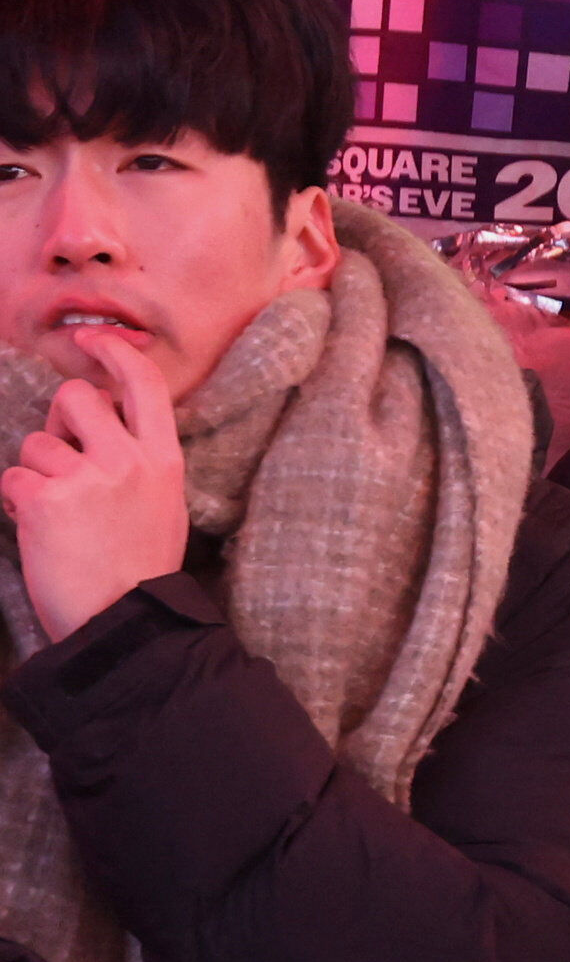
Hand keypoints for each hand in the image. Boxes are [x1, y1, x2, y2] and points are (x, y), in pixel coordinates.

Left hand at [2, 336, 188, 641]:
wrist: (124, 620)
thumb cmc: (140, 567)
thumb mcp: (161, 504)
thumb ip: (138, 459)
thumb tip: (97, 424)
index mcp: (162, 460)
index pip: (143, 384)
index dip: (114, 354)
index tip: (93, 341)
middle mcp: (127, 460)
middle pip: (77, 398)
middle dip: (58, 421)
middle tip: (63, 456)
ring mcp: (86, 478)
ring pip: (36, 442)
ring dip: (35, 471)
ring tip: (56, 511)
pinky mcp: (45, 499)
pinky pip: (14, 477)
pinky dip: (18, 501)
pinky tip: (40, 528)